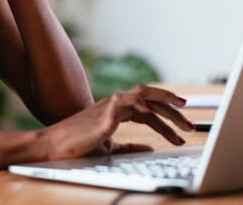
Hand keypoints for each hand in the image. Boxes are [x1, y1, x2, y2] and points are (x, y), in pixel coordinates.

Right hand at [36, 85, 193, 160]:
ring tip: (183, 118)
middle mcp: (114, 103)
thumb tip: (151, 147)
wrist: (52, 147)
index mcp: (115, 109)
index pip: (147, 106)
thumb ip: (130, 145)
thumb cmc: (77, 147)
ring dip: (165, 106)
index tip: (182, 126)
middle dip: (172, 104)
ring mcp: (109, 106)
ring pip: (143, 96)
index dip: (166, 115)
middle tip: (190, 117)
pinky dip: (145, 108)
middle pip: (149, 94)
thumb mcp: (109, 148)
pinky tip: (156, 119)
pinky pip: (129, 105)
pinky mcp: (105, 115)